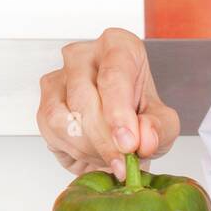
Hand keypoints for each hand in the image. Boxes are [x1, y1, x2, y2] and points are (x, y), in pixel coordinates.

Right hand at [36, 28, 179, 180]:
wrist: (120, 135)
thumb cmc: (141, 117)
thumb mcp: (164, 125)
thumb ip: (159, 129)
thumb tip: (145, 138)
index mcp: (119, 47)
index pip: (114, 74)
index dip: (119, 113)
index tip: (128, 143)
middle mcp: (84, 55)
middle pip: (84, 98)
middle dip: (104, 140)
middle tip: (122, 162)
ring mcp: (59, 75)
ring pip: (62, 117)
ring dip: (88, 147)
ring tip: (109, 155)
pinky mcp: (45, 101)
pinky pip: (51, 130)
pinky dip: (73, 149)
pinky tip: (91, 150)